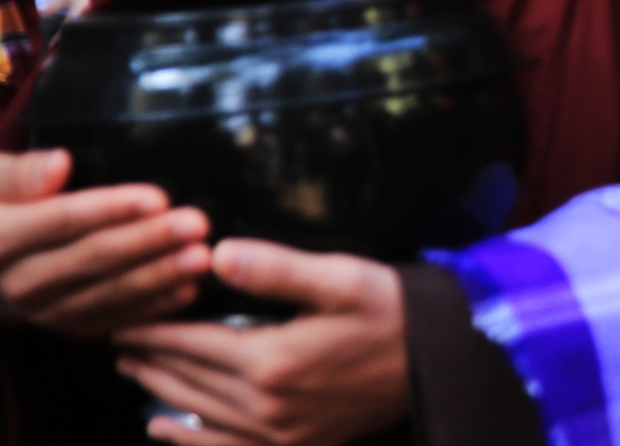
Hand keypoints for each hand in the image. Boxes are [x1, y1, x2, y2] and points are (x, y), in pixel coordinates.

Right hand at [0, 149, 209, 334]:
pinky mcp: (65, 323)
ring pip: (104, 295)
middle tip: (197, 225)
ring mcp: (41, 309)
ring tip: (201, 258)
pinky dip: (149, 309)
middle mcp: (16, 282)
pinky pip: (109, 319)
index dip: (109, 211)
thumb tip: (59, 163)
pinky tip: (188, 290)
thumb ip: (21, 172)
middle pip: (89, 260)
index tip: (157, 199)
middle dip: (147, 243)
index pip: (59, 222)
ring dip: (156, 278)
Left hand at [112, 239, 407, 445]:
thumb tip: (217, 253)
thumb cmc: (392, 311)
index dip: (155, 329)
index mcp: (271, 361)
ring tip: (134, 369)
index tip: (124, 316)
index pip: (193, 344)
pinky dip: (189, 442)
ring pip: (200, 414)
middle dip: (150, 357)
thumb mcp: (340, 278)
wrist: (438, 362)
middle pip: (188, 381)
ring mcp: (279, 434)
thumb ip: (276, 268)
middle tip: (119, 336)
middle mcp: (267, 407)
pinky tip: (167, 430)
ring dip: (161, 391)